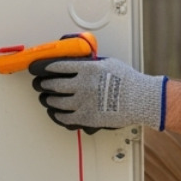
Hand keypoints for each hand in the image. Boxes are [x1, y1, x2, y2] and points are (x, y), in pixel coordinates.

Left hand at [28, 56, 167, 132]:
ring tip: (46, 98)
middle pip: (53, 84)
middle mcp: (82, 85)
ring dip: (48, 99)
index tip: (42, 69)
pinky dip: (57, 114)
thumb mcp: (108, 63)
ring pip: (56, 101)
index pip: (58, 66)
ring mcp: (83, 102)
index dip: (46, 68)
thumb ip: (91, 63)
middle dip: (43, 84)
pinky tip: (55, 112)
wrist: (140, 99)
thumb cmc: (128, 81)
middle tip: (40, 84)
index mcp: (86, 69)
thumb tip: (79, 62)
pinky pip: (65, 117)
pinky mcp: (86, 117)